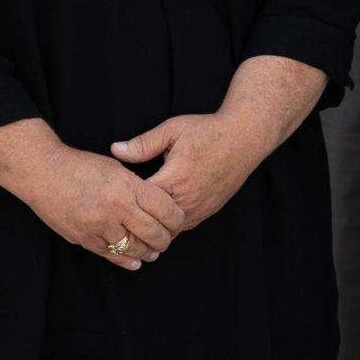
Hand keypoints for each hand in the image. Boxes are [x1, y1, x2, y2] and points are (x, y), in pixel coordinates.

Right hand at [19, 145, 187, 270]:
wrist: (43, 173)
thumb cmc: (81, 166)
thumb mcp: (117, 168)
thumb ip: (136, 187)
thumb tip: (156, 204)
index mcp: (128, 186)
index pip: (165, 208)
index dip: (177, 218)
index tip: (179, 220)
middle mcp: (116, 208)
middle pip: (153, 232)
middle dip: (166, 239)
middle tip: (168, 239)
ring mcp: (99, 226)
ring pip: (134, 248)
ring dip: (147, 252)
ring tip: (154, 251)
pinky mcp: (84, 238)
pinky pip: (111, 255)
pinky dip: (126, 260)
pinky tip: (135, 262)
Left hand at [112, 112, 270, 230]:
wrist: (245, 137)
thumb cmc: (209, 131)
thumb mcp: (172, 130)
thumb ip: (143, 144)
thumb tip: (115, 150)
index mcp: (174, 179)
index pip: (140, 200)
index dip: (124, 199)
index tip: (113, 195)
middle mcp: (187, 199)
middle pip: (152, 220)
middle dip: (136, 217)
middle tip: (119, 213)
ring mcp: (200, 208)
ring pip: (168, 229)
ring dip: (154, 224)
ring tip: (137, 219)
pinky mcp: (209, 210)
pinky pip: (184, 226)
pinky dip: (170, 224)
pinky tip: (160, 218)